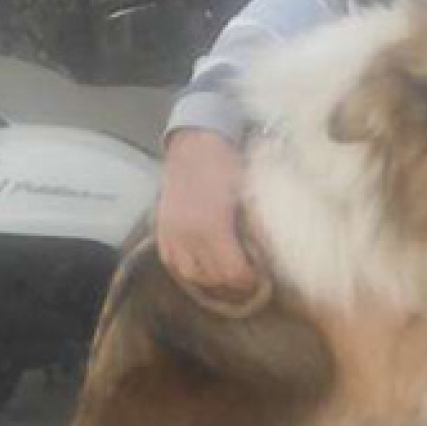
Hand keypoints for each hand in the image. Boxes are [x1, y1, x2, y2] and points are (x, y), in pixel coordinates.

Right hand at [157, 129, 270, 315]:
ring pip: (191, 276)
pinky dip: (188, 271)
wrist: (196, 141)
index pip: (233, 273)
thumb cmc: (228, 165)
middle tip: (248, 280)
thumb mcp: (249, 198)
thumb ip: (254, 233)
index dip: (250, 281)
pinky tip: (203, 269)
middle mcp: (188, 236)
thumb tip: (265, 261)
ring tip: (227, 277)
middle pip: (213, 279)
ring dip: (211, 282)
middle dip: (233, 284)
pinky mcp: (161, 229)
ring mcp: (171, 234)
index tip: (261, 278)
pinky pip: (172, 263)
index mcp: (213, 228)